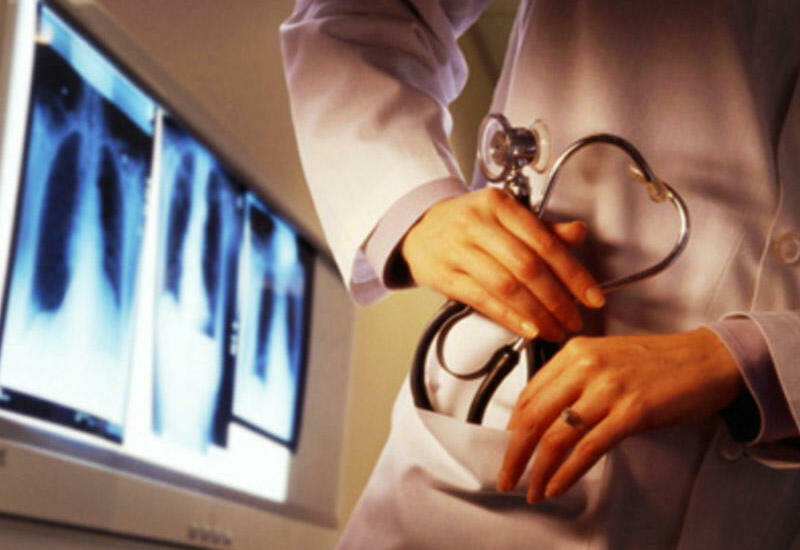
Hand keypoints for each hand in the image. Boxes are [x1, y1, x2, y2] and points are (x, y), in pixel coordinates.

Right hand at [401, 188, 605, 340]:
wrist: (417, 227)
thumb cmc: (466, 223)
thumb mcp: (504, 216)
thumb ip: (542, 228)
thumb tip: (577, 233)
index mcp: (499, 204)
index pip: (544, 242)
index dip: (573, 274)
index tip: (592, 297)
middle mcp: (477, 224)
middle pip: (528, 267)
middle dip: (557, 299)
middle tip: (574, 319)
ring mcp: (457, 250)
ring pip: (506, 286)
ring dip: (536, 313)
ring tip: (554, 329)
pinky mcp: (443, 275)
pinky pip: (482, 300)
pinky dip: (508, 317)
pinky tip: (527, 329)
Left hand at [497, 328, 743, 501]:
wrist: (707, 359)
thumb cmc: (658, 363)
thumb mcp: (605, 359)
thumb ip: (573, 381)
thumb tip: (545, 419)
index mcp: (575, 352)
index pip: (529, 394)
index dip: (513, 427)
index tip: (509, 447)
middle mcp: (586, 366)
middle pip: (534, 417)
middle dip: (514, 454)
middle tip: (507, 476)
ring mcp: (609, 388)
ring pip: (557, 436)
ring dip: (538, 469)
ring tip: (532, 489)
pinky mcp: (632, 411)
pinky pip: (588, 448)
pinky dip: (567, 472)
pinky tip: (557, 485)